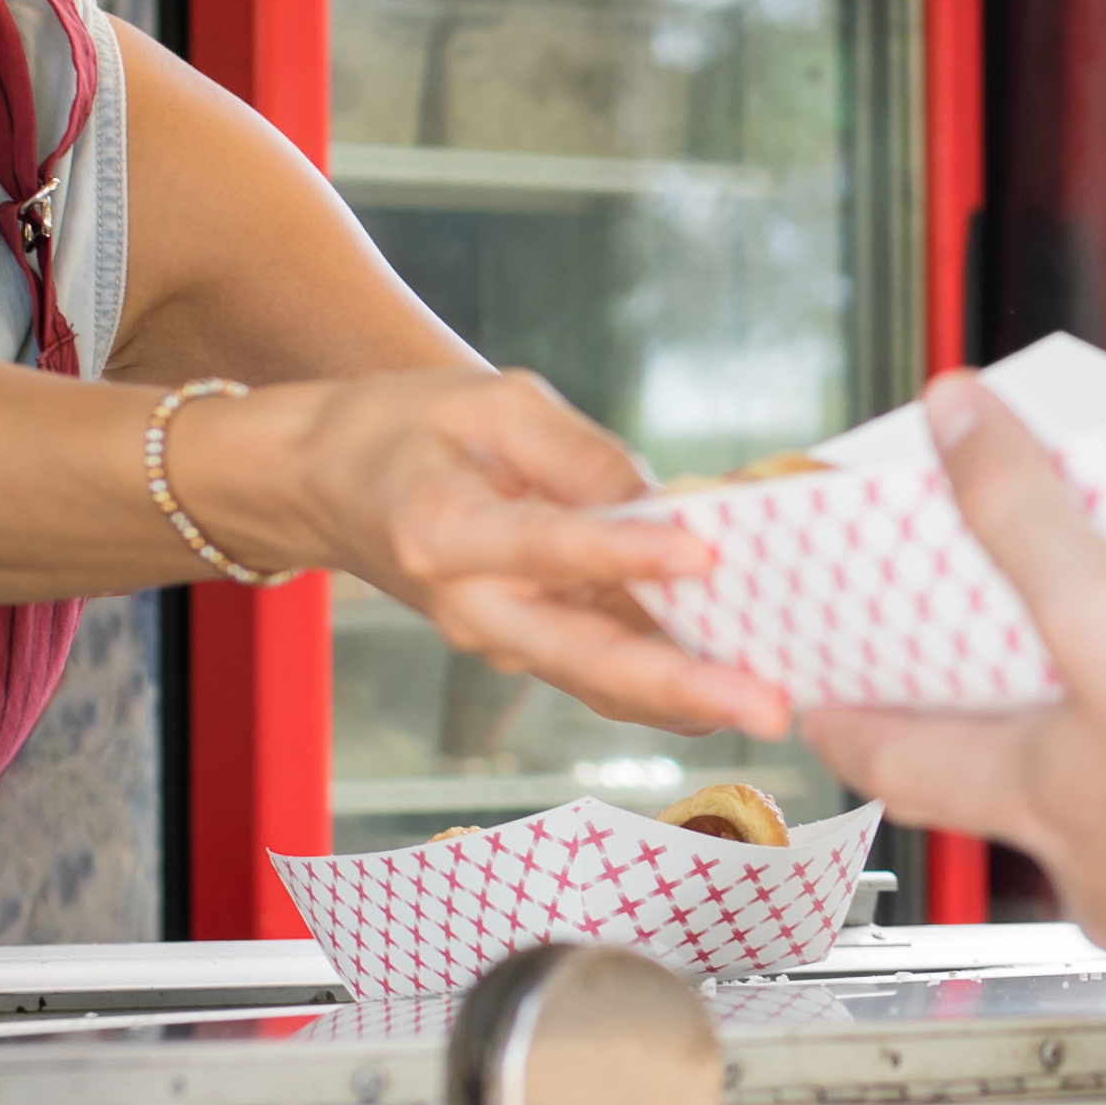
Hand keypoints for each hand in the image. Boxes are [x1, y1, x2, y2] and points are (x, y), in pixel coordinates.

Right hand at [186, 365, 779, 734]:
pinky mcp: (526, 650)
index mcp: (444, 529)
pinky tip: (742, 680)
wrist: (331, 482)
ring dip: (688, 699)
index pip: (548, 545)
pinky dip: (671, 685)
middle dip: (682, 687)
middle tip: (766, 703)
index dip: (627, 552)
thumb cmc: (410, 430)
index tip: (703, 551)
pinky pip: (603, 675)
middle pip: (584, 658)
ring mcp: (497, 641)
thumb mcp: (491, 401)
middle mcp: (470, 606)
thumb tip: (670, 505)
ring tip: (775, 702)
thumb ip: (580, 453)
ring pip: (601, 683)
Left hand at [799, 380, 1105, 965]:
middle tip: (1060, 674)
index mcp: (1034, 789)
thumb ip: (1026, 521)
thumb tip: (952, 418)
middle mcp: (1098, 855)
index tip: (820, 703)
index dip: (853, 722)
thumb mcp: (1105, 617)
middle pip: (1040, 790)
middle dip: (1049, 733)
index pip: (899, 757)